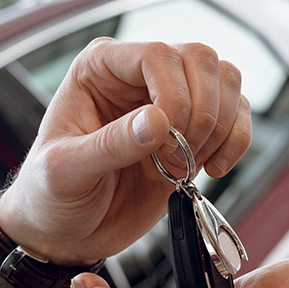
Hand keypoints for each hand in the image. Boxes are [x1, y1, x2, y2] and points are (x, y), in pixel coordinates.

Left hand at [0, 38, 249, 264]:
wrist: (66, 232)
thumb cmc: (51, 195)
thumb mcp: (66, 172)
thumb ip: (110, 145)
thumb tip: (158, 120)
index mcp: (99, 69)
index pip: (156, 54)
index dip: (173, 94)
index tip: (165, 139)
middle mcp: (138, 76)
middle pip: (199, 60)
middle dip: (202, 112)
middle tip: (179, 155)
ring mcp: (171, 101)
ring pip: (225, 81)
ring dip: (222, 126)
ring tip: (191, 162)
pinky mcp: (194, 131)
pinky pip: (237, 115)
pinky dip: (237, 141)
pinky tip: (214, 168)